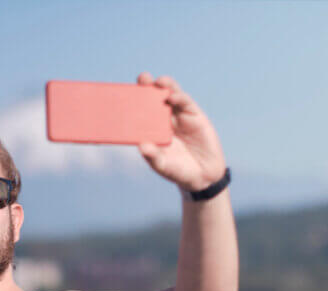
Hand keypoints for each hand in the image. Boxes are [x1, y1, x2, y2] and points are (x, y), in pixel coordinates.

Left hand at [136, 73, 226, 192]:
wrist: (203, 175)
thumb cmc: (178, 171)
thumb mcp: (164, 166)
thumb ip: (153, 157)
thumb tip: (142, 146)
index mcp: (151, 128)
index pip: (139, 110)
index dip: (132, 99)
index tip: (123, 92)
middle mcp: (163, 118)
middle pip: (153, 97)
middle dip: (147, 86)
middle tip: (142, 78)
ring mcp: (179, 115)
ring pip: (170, 95)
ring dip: (164, 86)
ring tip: (158, 82)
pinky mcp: (194, 115)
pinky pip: (186, 102)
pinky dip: (179, 97)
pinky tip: (173, 96)